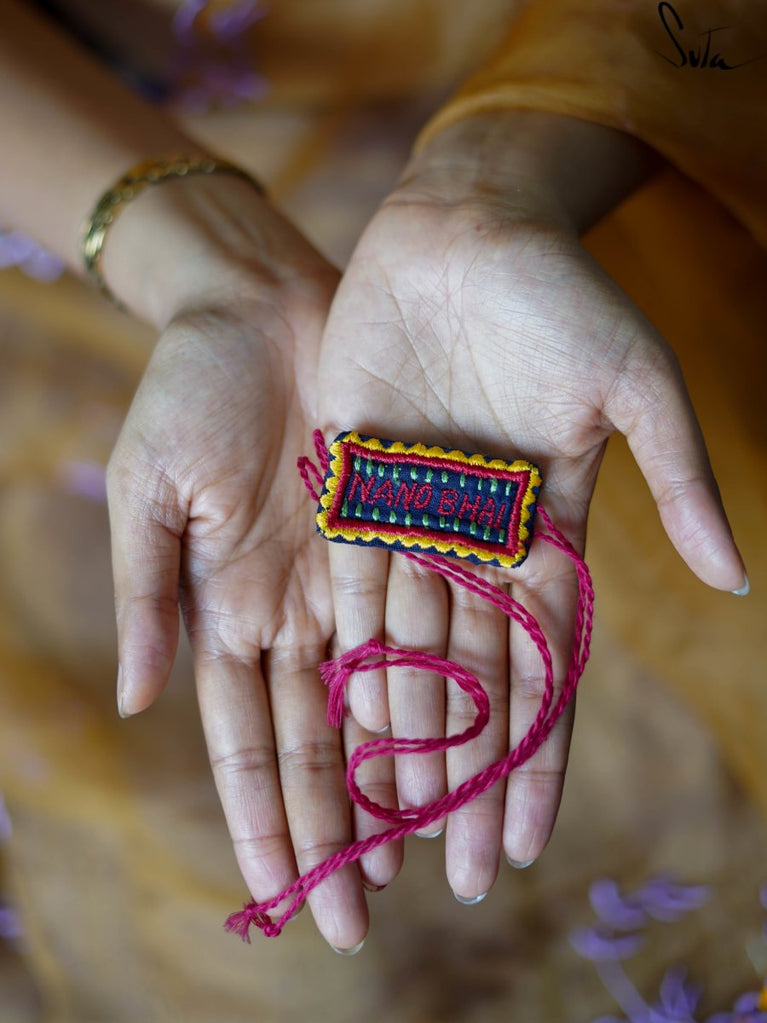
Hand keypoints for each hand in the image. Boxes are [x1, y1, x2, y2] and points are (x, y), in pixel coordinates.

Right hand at [106, 183, 393, 950]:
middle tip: (358, 916)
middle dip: (332, 829)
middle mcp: (292, 611)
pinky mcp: (399, 535)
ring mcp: (349, 579)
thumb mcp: (150, 492)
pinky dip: (437, 688)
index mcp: (224, 608)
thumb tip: (134, 701)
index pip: (243, 740)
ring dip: (390, 782)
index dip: (264, 817)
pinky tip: (458, 747)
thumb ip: (147, 595)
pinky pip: (423, 623)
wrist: (261, 306)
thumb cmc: (188, 390)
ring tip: (415, 857)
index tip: (285, 890)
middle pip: (314, 743)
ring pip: (374, 703)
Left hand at [318, 112, 745, 903]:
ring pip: (410, 649)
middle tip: (465, 871)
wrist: (467, 229)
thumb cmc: (562, 299)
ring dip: (407, 738)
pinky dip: (350, 654)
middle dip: (471, 775)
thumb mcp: (638, 387)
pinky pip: (353, 586)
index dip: (540, 756)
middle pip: (476, 682)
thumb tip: (737, 579)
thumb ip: (677, 483)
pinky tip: (345, 727)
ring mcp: (414, 517)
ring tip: (400, 826)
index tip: (533, 837)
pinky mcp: (355, 484)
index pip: (547, 669)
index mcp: (547, 528)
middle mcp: (478, 539)